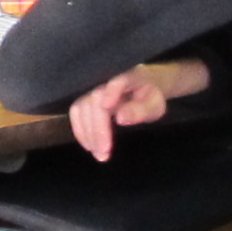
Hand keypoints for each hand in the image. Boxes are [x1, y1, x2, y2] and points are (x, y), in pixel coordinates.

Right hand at [66, 59, 204, 162]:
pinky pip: (76, 112)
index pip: (118, 81)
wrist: (143, 86)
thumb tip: (121, 119)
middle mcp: (106, 78)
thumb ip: (140, 110)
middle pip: (95, 100)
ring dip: (88, 133)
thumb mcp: (154, 105)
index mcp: (129, 76)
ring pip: (82, 107)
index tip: (108, 106)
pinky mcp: (85, 97)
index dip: (112, 91)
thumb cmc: (149, 96)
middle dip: (98, 128)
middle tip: (104, 152)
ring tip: (99, 154)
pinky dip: (81, 130)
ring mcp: (93, 86)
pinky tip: (90, 146)